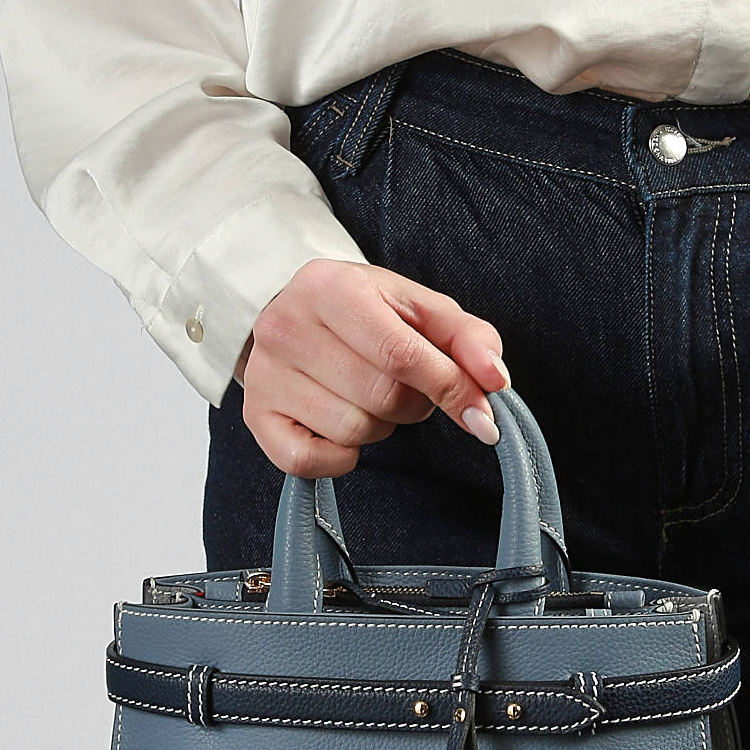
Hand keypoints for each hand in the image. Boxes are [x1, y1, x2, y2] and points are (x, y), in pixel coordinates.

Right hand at [233, 259, 510, 476]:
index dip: (449, 388)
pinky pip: (310, 462)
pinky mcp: (255, 416)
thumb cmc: (366, 312)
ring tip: (366, 394)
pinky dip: (340, 456)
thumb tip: (495, 381)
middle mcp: (286, 327)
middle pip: (382, 397)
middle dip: (413, 403)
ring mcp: (265, 374)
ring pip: (353, 431)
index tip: (481, 411)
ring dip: (379, 425)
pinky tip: (340, 424)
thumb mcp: (420, 308)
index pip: (401, 355)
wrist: (292, 311)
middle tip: (404, 385)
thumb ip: (468, 338)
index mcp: (331, 288)